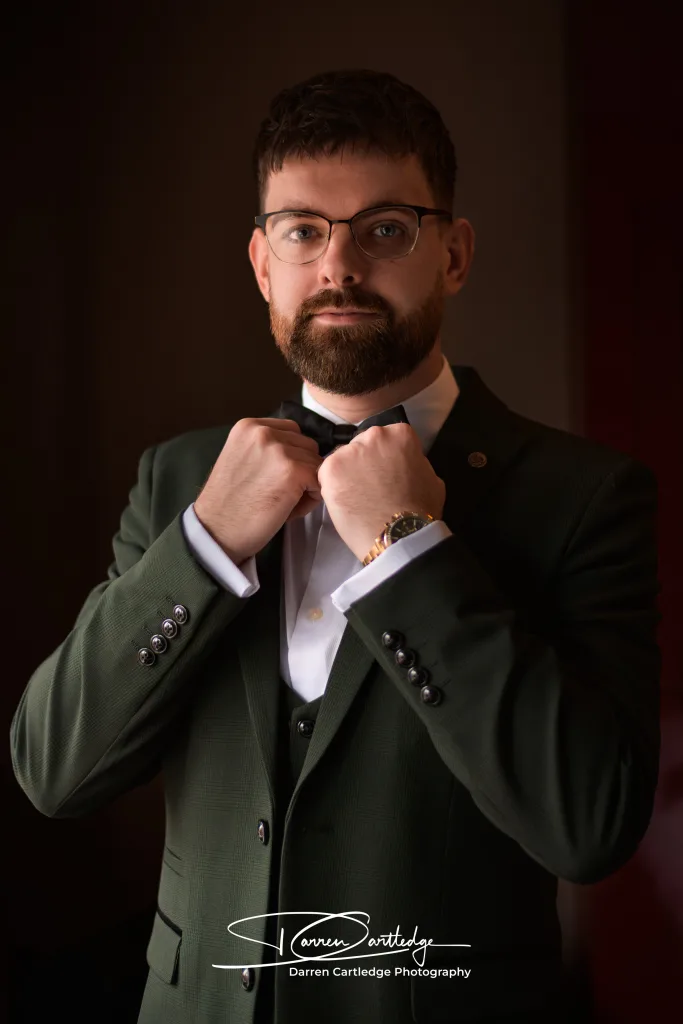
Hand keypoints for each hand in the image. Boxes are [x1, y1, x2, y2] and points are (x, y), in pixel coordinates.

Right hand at [194, 417, 323, 563]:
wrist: (216, 531)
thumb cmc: (227, 504)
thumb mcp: (240, 459)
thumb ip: (264, 449)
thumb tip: (296, 451)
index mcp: (248, 426)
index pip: (291, 431)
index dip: (292, 455)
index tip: (278, 476)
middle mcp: (263, 432)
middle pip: (307, 445)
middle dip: (302, 468)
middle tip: (283, 492)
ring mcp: (279, 450)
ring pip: (316, 463)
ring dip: (308, 484)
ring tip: (284, 502)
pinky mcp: (293, 471)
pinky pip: (319, 481)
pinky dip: (310, 498)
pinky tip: (289, 510)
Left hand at [317, 423, 445, 561]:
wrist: (398, 535)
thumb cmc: (419, 511)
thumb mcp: (432, 478)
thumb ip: (415, 462)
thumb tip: (406, 462)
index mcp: (400, 434)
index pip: (387, 438)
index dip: (385, 457)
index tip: (386, 472)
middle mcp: (374, 435)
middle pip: (362, 444)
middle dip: (364, 461)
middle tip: (370, 486)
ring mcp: (351, 450)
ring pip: (343, 458)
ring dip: (347, 474)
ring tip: (358, 498)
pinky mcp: (330, 468)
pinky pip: (327, 473)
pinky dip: (333, 486)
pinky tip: (346, 502)